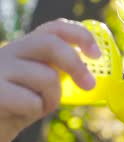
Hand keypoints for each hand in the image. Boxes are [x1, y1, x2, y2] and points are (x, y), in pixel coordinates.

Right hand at [0, 18, 100, 141]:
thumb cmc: (19, 106)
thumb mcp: (42, 85)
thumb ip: (60, 72)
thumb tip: (91, 73)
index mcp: (26, 47)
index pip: (55, 28)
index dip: (80, 35)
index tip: (96, 54)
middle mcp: (9, 51)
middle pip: (51, 44)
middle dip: (75, 64)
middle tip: (89, 85)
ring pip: (47, 77)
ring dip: (52, 98)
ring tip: (37, 106)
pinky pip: (31, 100)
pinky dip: (36, 110)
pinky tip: (21, 113)